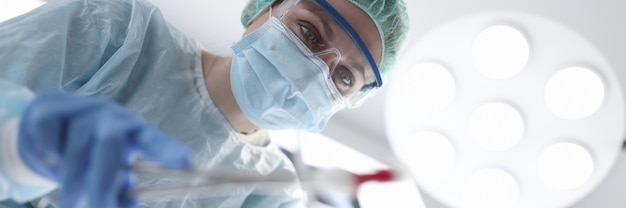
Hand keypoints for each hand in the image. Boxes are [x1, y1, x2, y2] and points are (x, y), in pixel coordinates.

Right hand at [17, 90, 190, 207]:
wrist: (50, 124)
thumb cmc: (93, 155)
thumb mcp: (112, 174)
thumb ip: (122, 194)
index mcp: (134, 133)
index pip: (154, 140)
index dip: (168, 151)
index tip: (186, 164)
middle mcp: (112, 117)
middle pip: (110, 143)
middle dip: (103, 180)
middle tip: (97, 207)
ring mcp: (83, 108)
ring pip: (76, 145)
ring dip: (71, 178)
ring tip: (71, 203)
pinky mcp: (52, 106)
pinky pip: (49, 129)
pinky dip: (48, 149)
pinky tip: (51, 161)